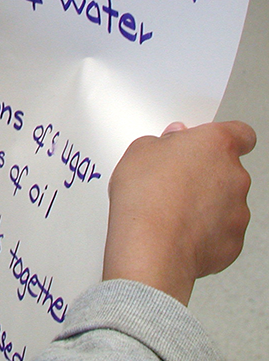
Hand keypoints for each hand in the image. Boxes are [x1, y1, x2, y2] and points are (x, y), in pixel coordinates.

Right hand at [102, 120, 254, 305]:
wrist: (151, 247)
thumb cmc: (146, 198)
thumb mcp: (139, 150)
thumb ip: (162, 142)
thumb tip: (170, 144)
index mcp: (216, 145)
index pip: (240, 132)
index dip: (224, 138)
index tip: (206, 143)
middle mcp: (235, 175)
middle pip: (226, 169)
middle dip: (203, 173)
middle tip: (171, 180)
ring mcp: (238, 210)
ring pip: (224, 201)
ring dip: (203, 203)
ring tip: (168, 209)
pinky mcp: (233, 242)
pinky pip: (220, 230)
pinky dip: (202, 230)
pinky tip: (175, 230)